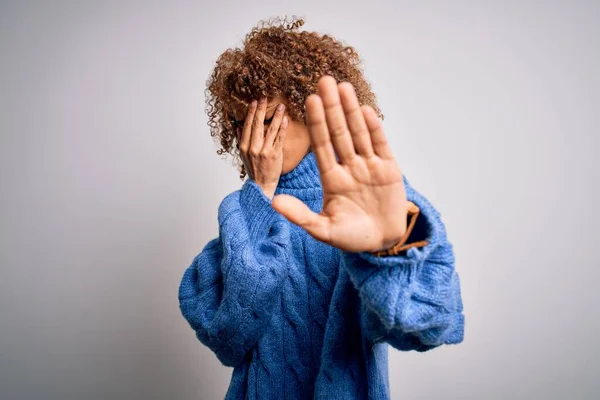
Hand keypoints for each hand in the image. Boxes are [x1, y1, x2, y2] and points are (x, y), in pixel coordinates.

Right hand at [237, 97, 287, 199]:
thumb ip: (240, 140)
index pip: (247, 125)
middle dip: (262, 109)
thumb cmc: (254, 170)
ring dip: (276, 116)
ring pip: (270, 129)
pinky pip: (279, 138)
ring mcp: (264, 151)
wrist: (261, 186)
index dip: (251, 112)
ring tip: (281, 106)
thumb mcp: (243, 156)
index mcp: (243, 146)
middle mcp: (253, 148)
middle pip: (257, 124)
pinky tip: (286, 120)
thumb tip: (238, 126)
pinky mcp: (275, 155)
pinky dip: (282, 128)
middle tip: (265, 97)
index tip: (255, 102)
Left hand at [271, 76, 407, 252]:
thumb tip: (273, 202)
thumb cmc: (352, 237)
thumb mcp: (323, 230)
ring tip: (342, 86)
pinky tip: (364, 110)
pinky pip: (380, 144)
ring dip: (350, 110)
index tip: (308, 100)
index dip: (316, 123)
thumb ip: (300, 216)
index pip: (321, 145)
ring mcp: (369, 166)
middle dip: (331, 107)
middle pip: (338, 132)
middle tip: (323, 80)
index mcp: (331, 178)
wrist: (383, 243)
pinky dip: (373, 128)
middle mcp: (349, 167)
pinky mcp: (389, 169)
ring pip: (358, 133)